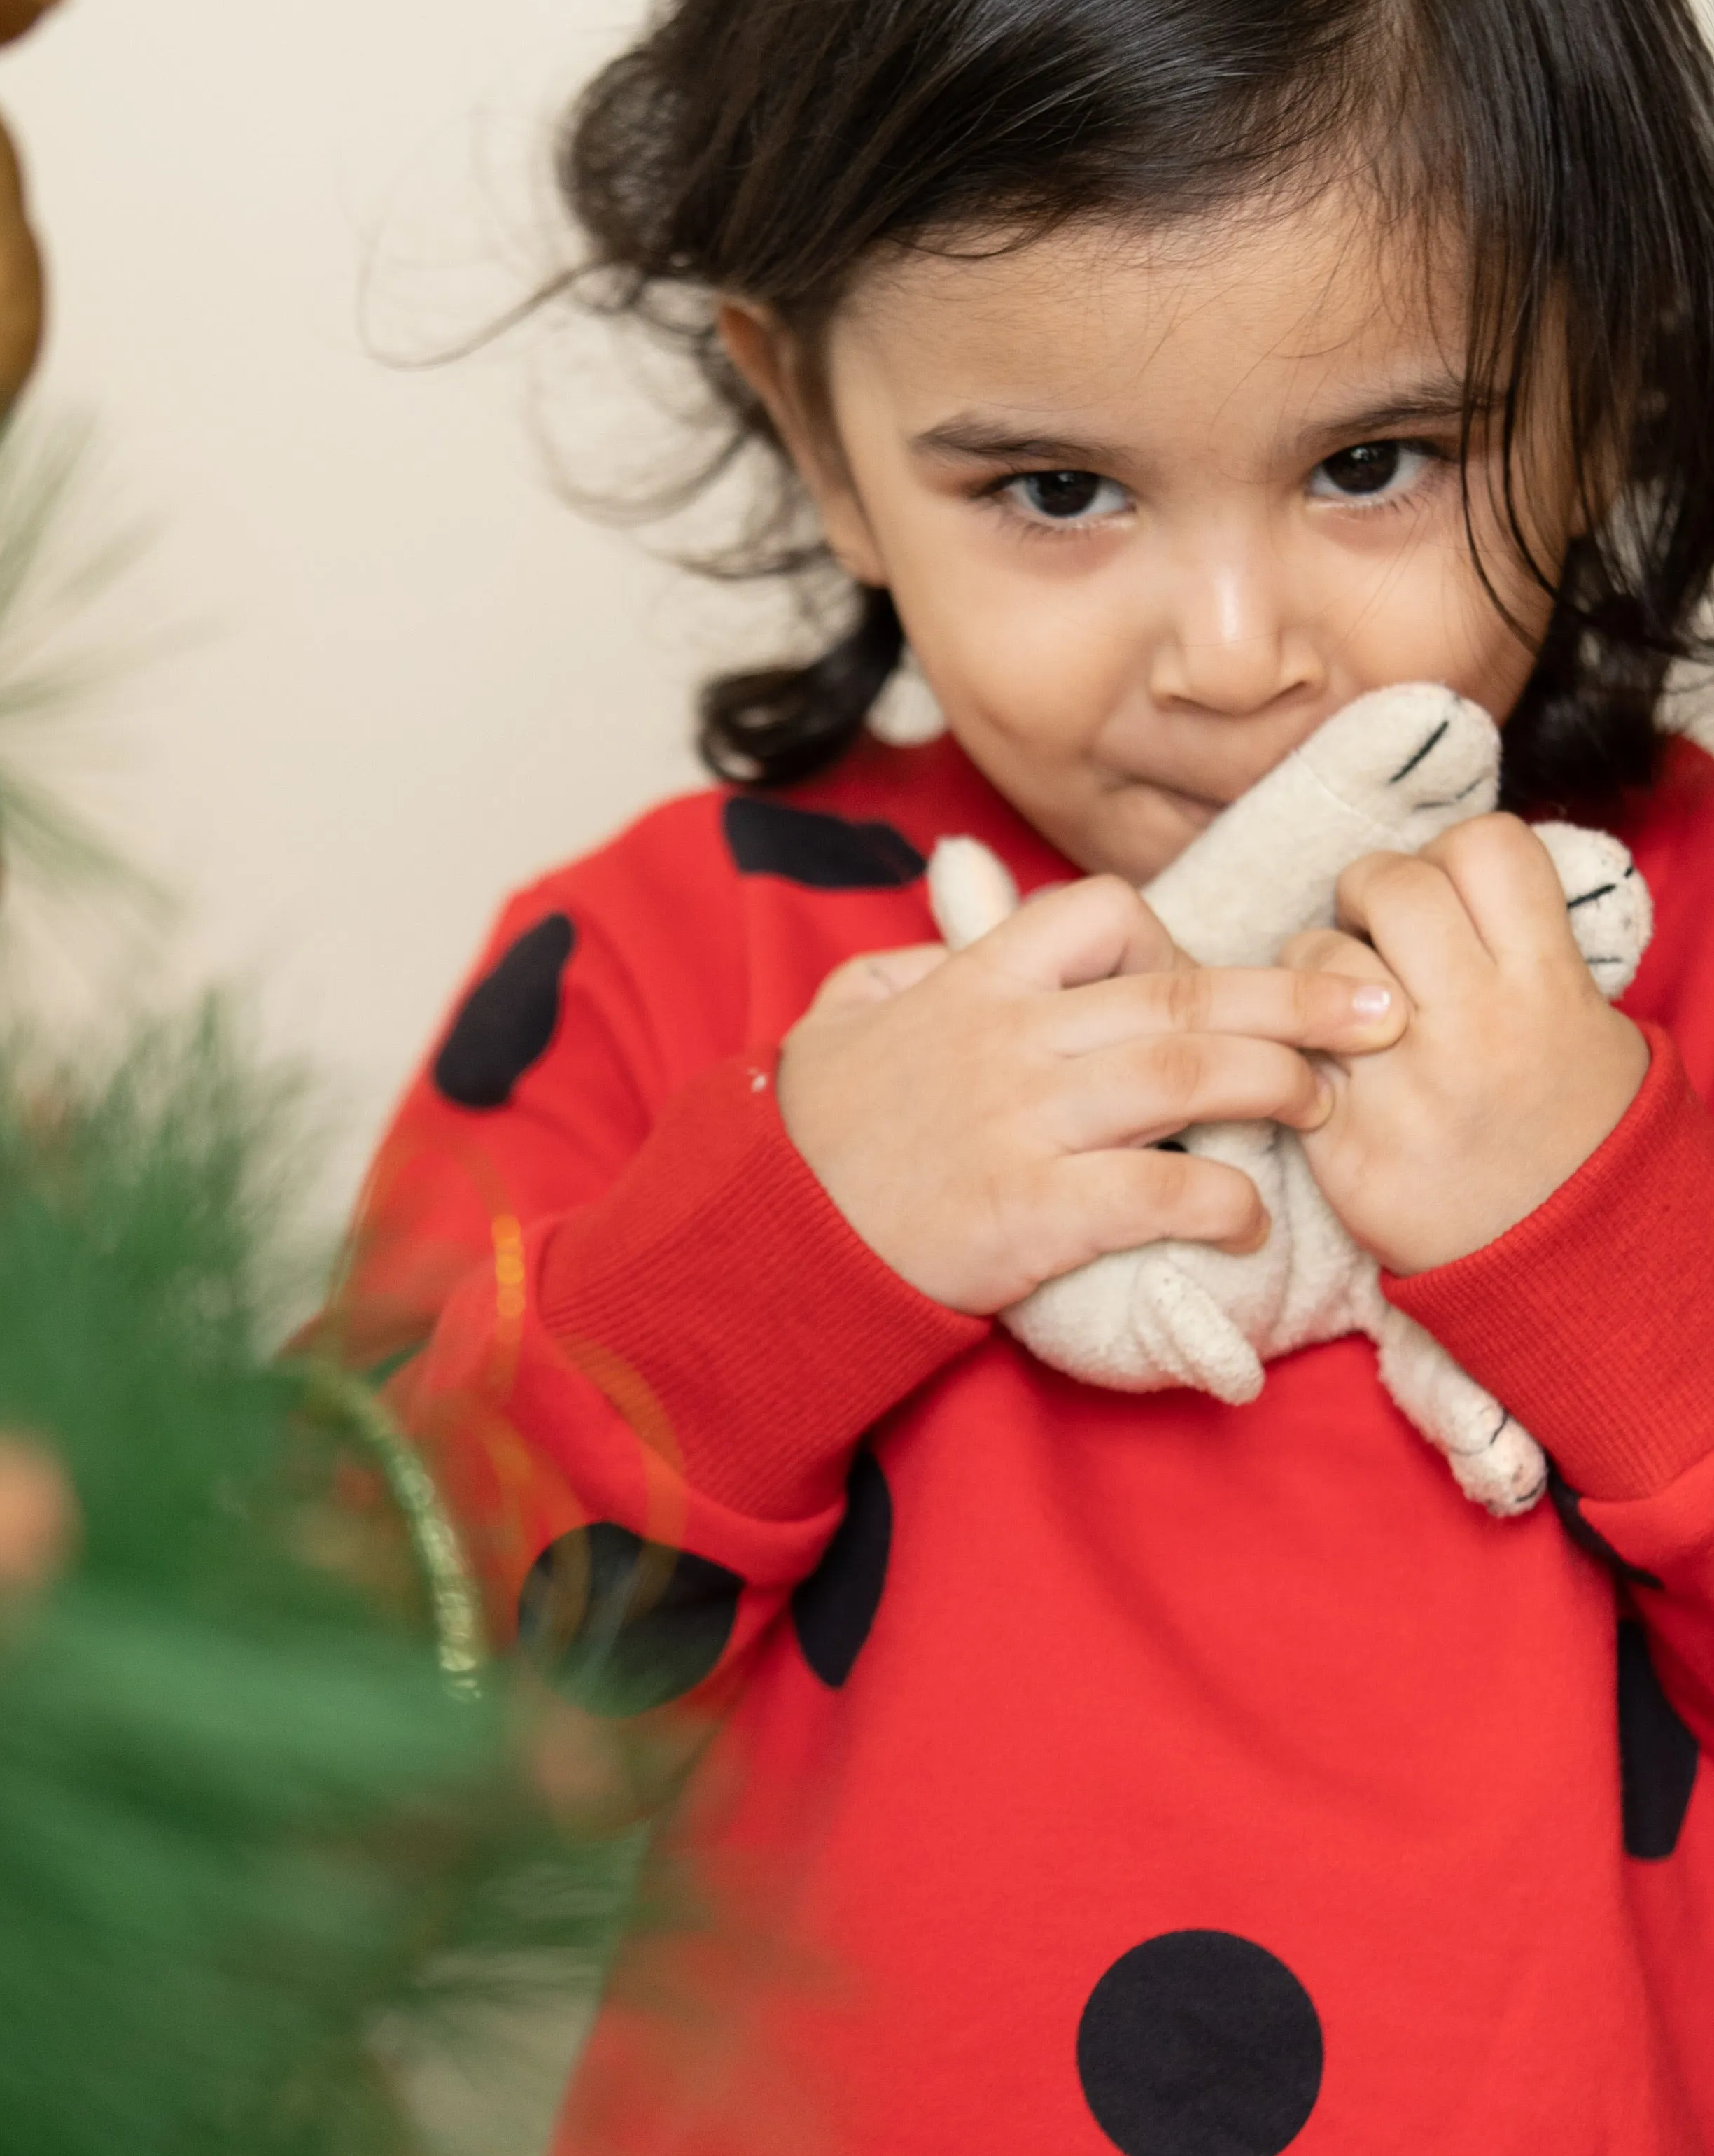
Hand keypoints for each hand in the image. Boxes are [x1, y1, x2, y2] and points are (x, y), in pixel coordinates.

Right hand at [776, 874, 1406, 1314]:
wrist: (774, 1238)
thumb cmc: (812, 1132)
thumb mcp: (846, 1014)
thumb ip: (914, 962)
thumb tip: (961, 921)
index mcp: (978, 985)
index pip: (1103, 916)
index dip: (1175, 940)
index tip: (1208, 979)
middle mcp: (1012, 1041)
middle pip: (1180, 993)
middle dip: (1296, 995)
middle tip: (1381, 1008)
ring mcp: (1025, 1125)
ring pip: (1185, 1075)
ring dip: (1277, 1084)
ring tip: (1330, 1103)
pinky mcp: (1033, 1213)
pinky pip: (1156, 1192)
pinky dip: (1220, 1199)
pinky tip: (1251, 1217)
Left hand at [1280, 814, 1646, 1273]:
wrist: (1564, 1259)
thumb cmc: (1573, 1128)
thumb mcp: (1586, 1022)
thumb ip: (1522, 945)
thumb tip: (1449, 877)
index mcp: (1546, 987)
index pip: (1485, 847)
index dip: (1450, 856)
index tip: (1444, 892)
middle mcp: (1477, 1027)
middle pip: (1392, 885)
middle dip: (1371, 894)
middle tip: (1377, 933)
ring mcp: (1403, 1086)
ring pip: (1315, 958)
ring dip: (1315, 966)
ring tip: (1343, 1006)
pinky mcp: (1344, 1145)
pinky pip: (1284, 1053)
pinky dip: (1291, 1047)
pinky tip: (1322, 1066)